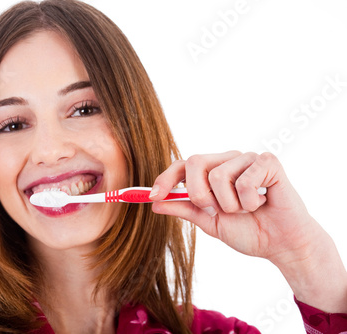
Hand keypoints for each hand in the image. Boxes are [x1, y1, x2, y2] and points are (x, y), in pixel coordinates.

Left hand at [150, 151, 346, 312]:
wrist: (281, 245)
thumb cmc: (249, 230)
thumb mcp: (209, 222)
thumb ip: (184, 209)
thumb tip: (154, 203)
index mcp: (212, 171)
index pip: (182, 165)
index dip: (165, 178)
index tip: (152, 196)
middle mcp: (228, 160)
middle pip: (195, 162)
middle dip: (199, 193)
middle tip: (216, 210)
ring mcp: (248, 159)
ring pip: (218, 176)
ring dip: (229, 205)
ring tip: (246, 209)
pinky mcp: (268, 162)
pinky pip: (243, 180)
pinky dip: (249, 202)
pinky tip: (262, 203)